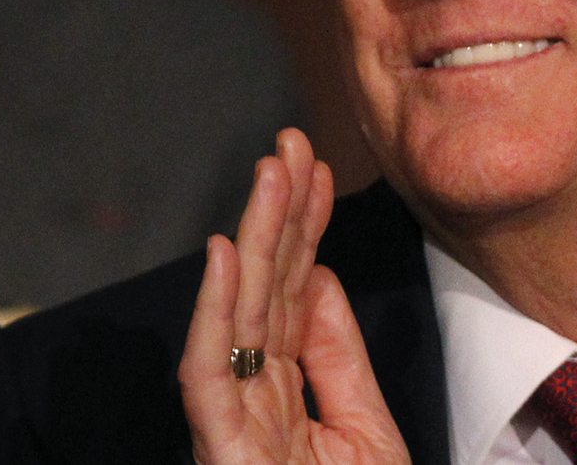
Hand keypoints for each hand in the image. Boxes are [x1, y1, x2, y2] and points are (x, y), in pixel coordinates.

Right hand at [178, 128, 407, 463]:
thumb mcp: (363, 425)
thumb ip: (336, 352)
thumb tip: (318, 273)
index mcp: (285, 388)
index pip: (290, 292)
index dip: (303, 227)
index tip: (317, 166)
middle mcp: (254, 397)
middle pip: (263, 291)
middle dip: (278, 214)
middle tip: (292, 142)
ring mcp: (235, 425)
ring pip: (238, 316)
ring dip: (254, 238)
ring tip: (271, 171)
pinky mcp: (224, 452)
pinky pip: (213, 376)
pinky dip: (217, 311)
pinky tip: (230, 252)